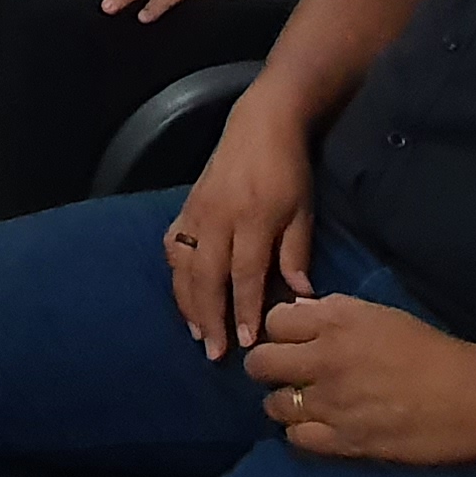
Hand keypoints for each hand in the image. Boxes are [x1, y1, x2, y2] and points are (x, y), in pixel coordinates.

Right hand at [165, 103, 318, 356]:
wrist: (260, 124)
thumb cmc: (288, 170)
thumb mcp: (302, 211)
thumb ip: (296, 254)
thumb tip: (300, 298)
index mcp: (253, 219)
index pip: (246, 275)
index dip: (244, 310)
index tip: (246, 343)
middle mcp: (219, 219)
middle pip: (208, 277)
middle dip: (210, 317)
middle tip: (214, 352)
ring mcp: (197, 213)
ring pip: (184, 266)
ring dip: (188, 303)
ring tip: (198, 333)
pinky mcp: (185, 207)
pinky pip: (172, 245)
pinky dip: (175, 274)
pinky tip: (183, 294)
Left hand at [249, 296, 475, 463]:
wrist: (469, 397)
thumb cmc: (430, 350)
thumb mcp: (381, 315)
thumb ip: (335, 312)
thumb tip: (297, 313)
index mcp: (335, 322)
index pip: (274, 321)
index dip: (280, 331)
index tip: (292, 340)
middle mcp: (323, 360)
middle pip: (260, 363)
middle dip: (267, 366)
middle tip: (286, 372)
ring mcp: (330, 404)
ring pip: (273, 404)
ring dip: (284, 402)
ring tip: (303, 402)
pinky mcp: (342, 441)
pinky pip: (296, 438)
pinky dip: (301, 432)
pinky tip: (317, 426)